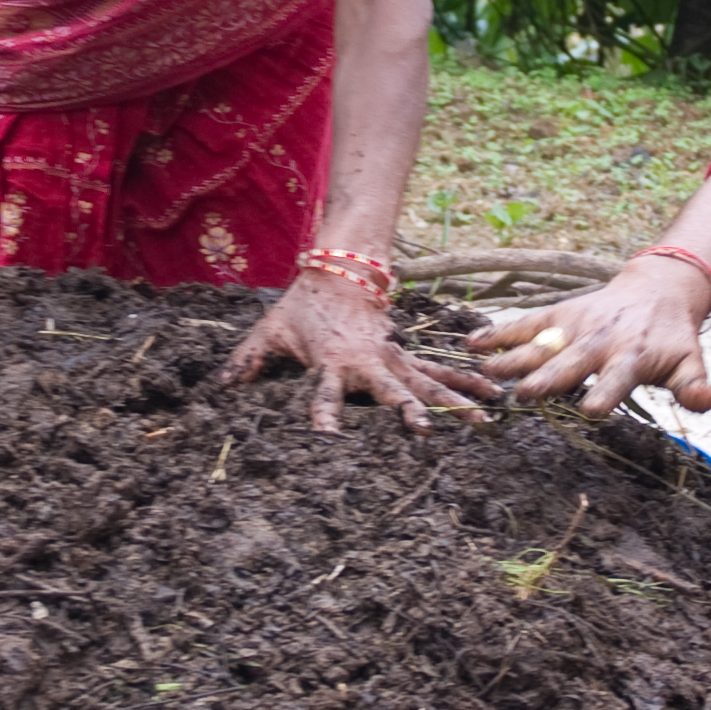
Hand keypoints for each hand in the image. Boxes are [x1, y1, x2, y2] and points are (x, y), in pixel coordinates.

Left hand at [222, 271, 498, 431]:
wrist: (339, 270)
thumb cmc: (302, 307)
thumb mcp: (270, 331)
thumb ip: (246, 360)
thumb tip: (219, 386)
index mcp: (331, 361)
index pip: (324, 394)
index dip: (323, 415)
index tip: (326, 439)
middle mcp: (367, 363)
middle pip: (391, 389)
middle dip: (407, 410)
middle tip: (424, 432)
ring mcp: (392, 359)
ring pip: (428, 382)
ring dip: (455, 401)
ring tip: (485, 420)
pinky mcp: (405, 356)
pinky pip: (438, 374)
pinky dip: (464, 384)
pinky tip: (491, 400)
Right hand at [474, 260, 710, 416]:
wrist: (657, 291)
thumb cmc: (672, 339)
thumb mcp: (690, 362)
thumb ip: (695, 386)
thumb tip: (707, 400)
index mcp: (633, 356)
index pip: (618, 378)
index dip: (605, 392)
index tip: (589, 410)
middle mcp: (600, 340)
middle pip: (571, 362)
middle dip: (549, 377)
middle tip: (526, 394)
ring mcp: (575, 326)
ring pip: (542, 342)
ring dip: (514, 356)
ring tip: (486, 370)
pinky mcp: (558, 315)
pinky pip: (526, 323)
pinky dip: (499, 331)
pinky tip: (472, 343)